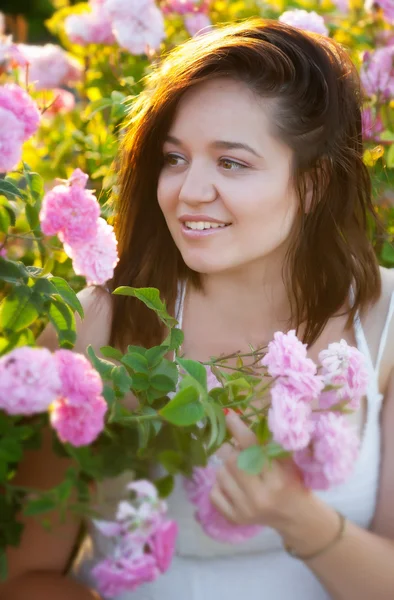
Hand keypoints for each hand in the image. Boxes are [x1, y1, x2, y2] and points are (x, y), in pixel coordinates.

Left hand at [209, 410, 310, 533]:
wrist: (295, 517)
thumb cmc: (293, 482)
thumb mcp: (287, 461)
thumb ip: (267, 445)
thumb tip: (241, 421)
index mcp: (277, 479)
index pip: (251, 449)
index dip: (238, 430)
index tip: (229, 416)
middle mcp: (260, 496)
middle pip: (231, 461)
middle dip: (229, 448)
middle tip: (232, 445)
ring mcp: (245, 510)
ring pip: (221, 475)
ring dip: (226, 466)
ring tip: (237, 468)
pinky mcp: (234, 518)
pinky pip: (214, 493)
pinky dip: (220, 484)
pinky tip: (233, 484)